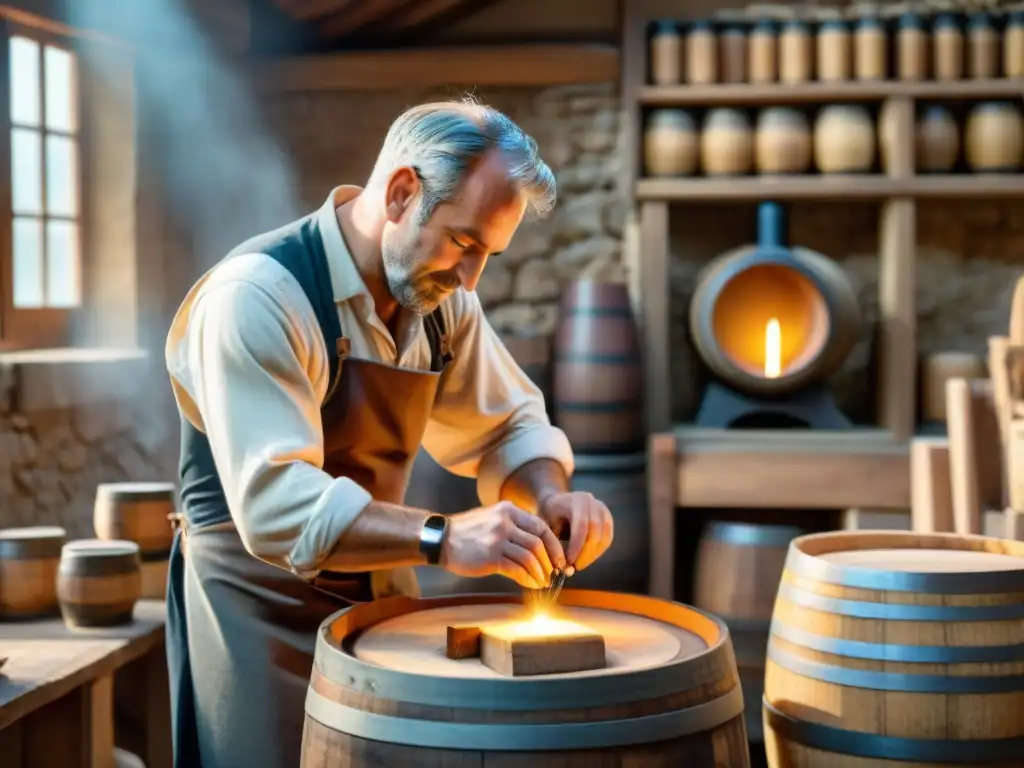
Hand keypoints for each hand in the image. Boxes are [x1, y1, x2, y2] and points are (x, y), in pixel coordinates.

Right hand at [441, 502, 565, 588]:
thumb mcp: (493, 518)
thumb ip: (515, 526)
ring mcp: (497, 539)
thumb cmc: (469, 533)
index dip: (554, 545)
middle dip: (550, 562)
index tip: (559, 559)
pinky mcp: (490, 557)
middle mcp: (505, 521)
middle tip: (553, 574)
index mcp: (508, 510)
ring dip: (540, 573)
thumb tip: (540, 546)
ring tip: (543, 582)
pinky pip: (517, 570)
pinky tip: (531, 585)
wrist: (441, 539)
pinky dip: (528, 579)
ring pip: (530, 557)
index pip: (541, 526)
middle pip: (538, 543)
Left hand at [539, 491, 612, 572]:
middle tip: (575, 567)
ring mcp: (602, 509)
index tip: (569, 562)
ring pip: (604, 536)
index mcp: (576, 501)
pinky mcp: (607, 518)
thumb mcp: (546, 526)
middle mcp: (592, 502)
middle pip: (595, 531)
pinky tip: (586, 558)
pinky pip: (607, 538)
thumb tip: (566, 570)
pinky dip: (598, 551)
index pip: (581, 526)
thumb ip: (554, 545)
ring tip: (580, 564)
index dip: (577, 546)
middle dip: (586, 553)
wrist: (556, 501)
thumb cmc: (548, 516)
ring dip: (593, 554)